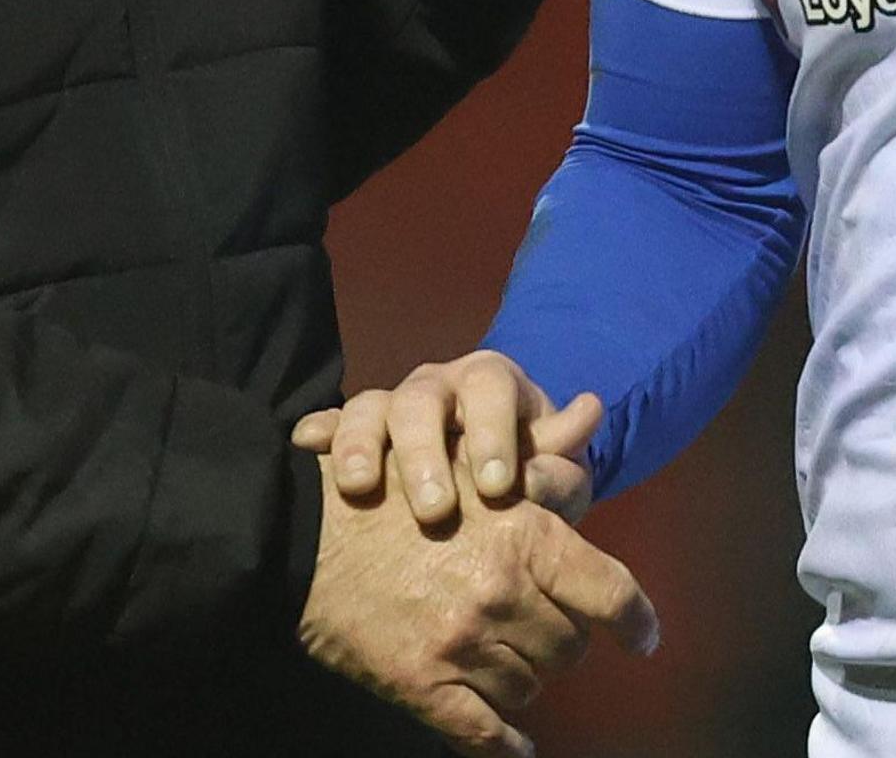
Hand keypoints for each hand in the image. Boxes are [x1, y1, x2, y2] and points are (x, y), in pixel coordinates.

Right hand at [293, 351, 599, 523]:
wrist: (466, 483)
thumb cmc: (517, 475)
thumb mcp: (546, 468)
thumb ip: (559, 456)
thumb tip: (586, 414)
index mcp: (487, 383)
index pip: (489, 388)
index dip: (492, 432)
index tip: (500, 486)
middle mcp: (435, 388)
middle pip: (421, 402)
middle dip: (425, 454)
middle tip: (435, 510)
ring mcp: (388, 409)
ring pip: (369, 409)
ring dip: (363, 445)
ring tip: (360, 487)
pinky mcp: (351, 436)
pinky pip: (327, 426)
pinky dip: (319, 434)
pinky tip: (309, 448)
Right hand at [297, 460, 657, 757]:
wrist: (298, 532)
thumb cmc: (387, 486)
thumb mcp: (467, 461)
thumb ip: (539, 455)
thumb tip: (594, 412)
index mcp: (523, 533)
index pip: (611, 592)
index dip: (637, 622)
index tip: (644, 638)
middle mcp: (502, 591)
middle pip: (570, 647)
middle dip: (560, 641)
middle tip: (537, 630)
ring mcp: (463, 644)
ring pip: (530, 687)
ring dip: (523, 676)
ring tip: (502, 659)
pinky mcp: (424, 684)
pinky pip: (484, 733)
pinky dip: (504, 745)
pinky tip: (511, 745)